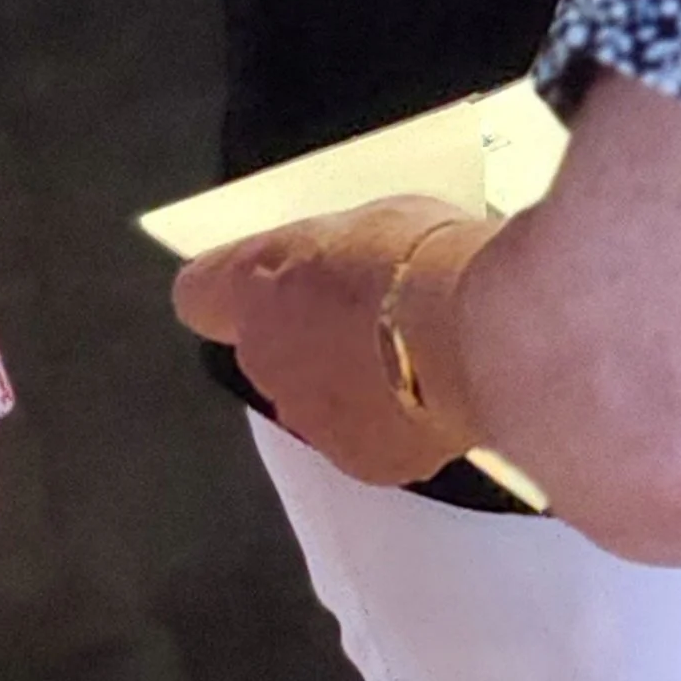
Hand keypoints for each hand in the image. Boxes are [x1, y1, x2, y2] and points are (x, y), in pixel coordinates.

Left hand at [173, 198, 494, 484]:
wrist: (481, 334)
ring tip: (417, 358)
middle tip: (373, 315)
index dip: (232, 290)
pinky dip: (399, 424)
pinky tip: (438, 394)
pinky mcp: (361, 461)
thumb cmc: (426, 262)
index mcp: (254, 285)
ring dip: (354, 385)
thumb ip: (339, 253)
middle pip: (270, 352)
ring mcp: (309, 417)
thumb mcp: (374, 218)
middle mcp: (265, 359)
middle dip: (312, 339)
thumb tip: (351, 264)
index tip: (264, 285)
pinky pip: (371, 440)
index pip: (199, 293)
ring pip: (319, 402)